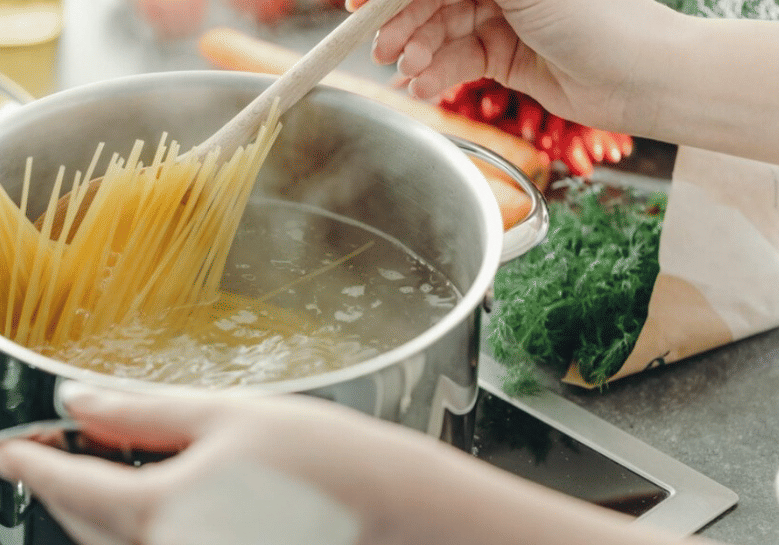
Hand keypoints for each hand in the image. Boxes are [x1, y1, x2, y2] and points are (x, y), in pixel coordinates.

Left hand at [0, 383, 442, 544]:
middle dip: (63, 482)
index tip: (5, 449)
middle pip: (84, 521)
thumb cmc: (326, 460)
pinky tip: (159, 500)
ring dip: (99, 509)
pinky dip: (138, 535)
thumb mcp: (223, 415)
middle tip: (59, 441)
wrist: (394, 516)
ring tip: (109, 463)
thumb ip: (137, 412)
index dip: (29, 462)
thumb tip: (80, 403)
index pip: (68, 484)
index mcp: (162, 512)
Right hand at [348, 0, 681, 131]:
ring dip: (417, 51)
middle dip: (401, 21)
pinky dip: (437, 73)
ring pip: (441, 29)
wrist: (639, 76)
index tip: (356, 1)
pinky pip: (458, 60)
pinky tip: (422, 86)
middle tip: (376, 48)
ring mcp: (505, 16)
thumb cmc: (595, 13)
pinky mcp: (506, 56)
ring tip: (404, 71)